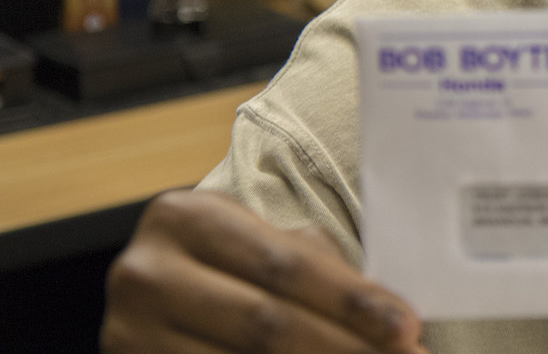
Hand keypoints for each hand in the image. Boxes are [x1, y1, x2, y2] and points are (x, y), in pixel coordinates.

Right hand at [103, 189, 426, 352]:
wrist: (161, 291)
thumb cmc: (236, 264)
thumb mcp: (267, 247)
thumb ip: (320, 270)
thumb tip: (397, 323)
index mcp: (186, 217)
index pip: (285, 265)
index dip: (351, 301)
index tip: (408, 327)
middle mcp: (144, 273)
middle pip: (266, 324)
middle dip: (345, 347)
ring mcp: (128, 332)